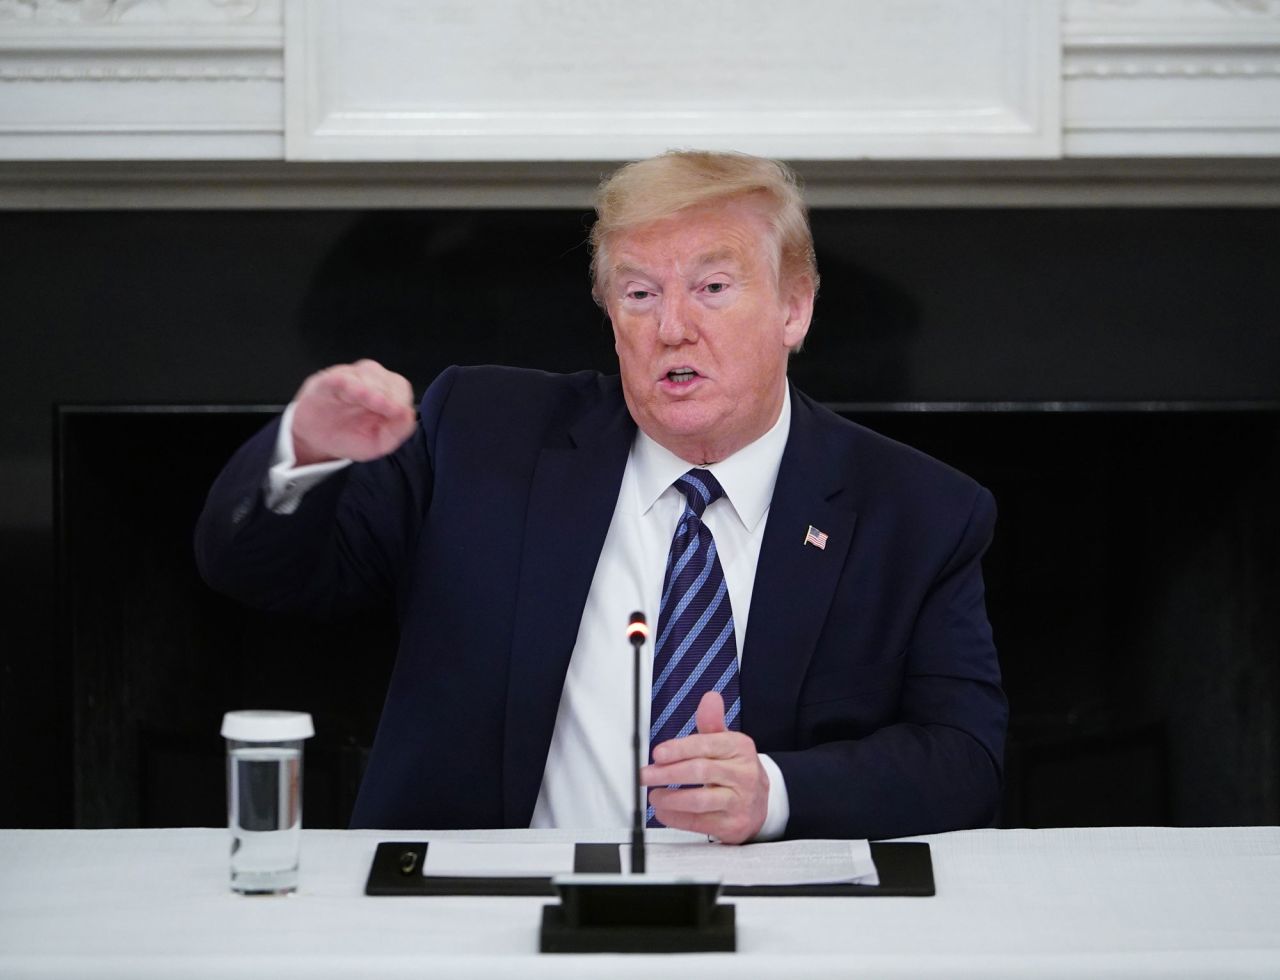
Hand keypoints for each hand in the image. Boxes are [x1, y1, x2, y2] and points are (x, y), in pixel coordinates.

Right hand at [290, 359, 415, 464]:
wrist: (317, 439)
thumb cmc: (351, 436)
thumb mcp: (379, 442)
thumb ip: (398, 431)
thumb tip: (408, 414)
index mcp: (387, 393)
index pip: (400, 388)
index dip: (400, 399)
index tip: (397, 413)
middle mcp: (370, 380)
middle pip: (384, 379)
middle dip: (385, 394)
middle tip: (383, 407)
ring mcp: (348, 378)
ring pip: (364, 374)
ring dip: (367, 387)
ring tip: (364, 397)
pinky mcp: (326, 382)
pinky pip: (336, 377)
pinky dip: (342, 381)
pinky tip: (345, 388)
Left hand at [640, 691, 768, 843]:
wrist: (763, 802)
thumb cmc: (737, 769)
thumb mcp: (728, 742)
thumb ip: (712, 722)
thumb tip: (710, 698)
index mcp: (740, 748)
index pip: (706, 745)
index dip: (679, 749)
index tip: (658, 753)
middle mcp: (743, 774)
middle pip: (701, 772)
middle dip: (668, 773)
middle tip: (646, 775)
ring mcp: (739, 802)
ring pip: (700, 800)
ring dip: (671, 799)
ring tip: (654, 795)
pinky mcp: (733, 825)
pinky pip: (699, 823)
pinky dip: (676, 818)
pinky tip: (663, 812)